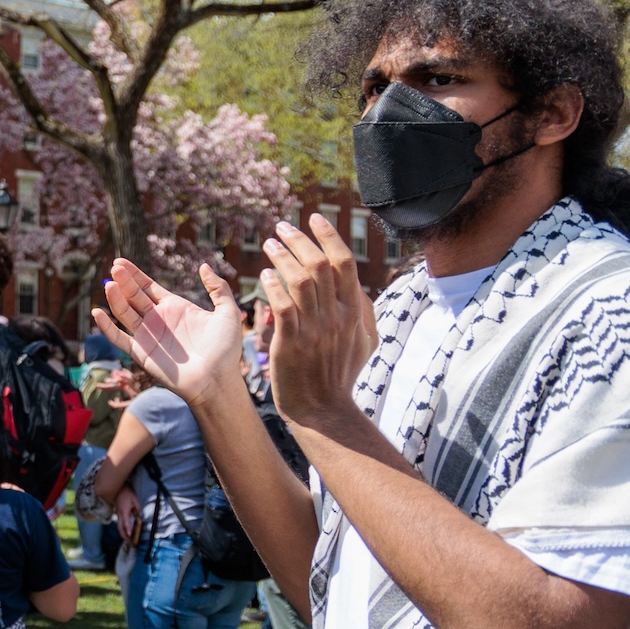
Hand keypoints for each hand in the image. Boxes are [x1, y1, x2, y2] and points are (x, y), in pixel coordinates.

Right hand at [92, 260, 243, 409]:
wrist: (217, 380)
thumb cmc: (225, 350)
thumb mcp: (228, 313)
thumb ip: (218, 289)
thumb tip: (204, 266)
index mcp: (174, 307)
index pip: (148, 286)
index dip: (134, 274)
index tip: (120, 262)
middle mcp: (157, 319)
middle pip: (134, 295)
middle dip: (124, 281)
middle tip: (115, 268)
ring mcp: (147, 336)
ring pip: (124, 313)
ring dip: (115, 299)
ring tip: (110, 284)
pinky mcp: (140, 353)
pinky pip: (119, 338)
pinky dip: (107, 327)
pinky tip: (98, 313)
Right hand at [115, 487, 140, 540]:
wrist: (118, 488)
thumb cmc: (128, 493)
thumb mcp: (135, 501)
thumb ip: (137, 510)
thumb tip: (139, 518)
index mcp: (124, 511)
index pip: (126, 523)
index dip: (128, 530)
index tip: (130, 537)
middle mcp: (119, 514)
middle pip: (119, 527)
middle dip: (124, 536)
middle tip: (130, 542)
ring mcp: (117, 514)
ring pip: (118, 526)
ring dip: (122, 534)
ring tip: (128, 539)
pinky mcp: (118, 513)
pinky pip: (119, 523)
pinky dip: (122, 529)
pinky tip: (126, 531)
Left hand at [258, 215, 376, 427]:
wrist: (323, 410)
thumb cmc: (341, 375)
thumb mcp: (366, 342)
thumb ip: (363, 312)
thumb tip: (359, 287)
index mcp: (354, 311)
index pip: (344, 262)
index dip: (329, 235)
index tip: (314, 218)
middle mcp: (337, 316)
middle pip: (320, 264)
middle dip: (300, 240)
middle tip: (281, 227)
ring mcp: (315, 329)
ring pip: (300, 281)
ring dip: (282, 257)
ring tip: (269, 243)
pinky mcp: (292, 343)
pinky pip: (282, 306)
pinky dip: (273, 285)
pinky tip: (264, 274)